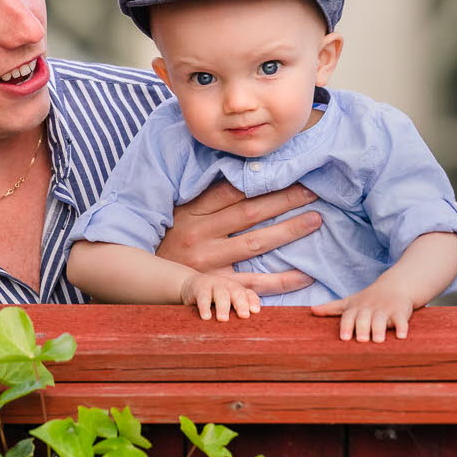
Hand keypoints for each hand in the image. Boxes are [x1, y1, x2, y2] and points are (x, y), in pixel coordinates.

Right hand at [158, 179, 319, 292]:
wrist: (141, 274)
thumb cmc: (167, 237)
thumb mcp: (179, 210)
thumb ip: (207, 194)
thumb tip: (241, 170)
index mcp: (193, 211)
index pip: (232, 190)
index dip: (262, 179)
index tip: (288, 169)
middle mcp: (201, 235)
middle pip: (250, 213)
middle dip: (284, 200)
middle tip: (313, 190)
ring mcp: (209, 263)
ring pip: (255, 244)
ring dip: (288, 231)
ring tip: (315, 220)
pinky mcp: (216, 287)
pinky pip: (254, 284)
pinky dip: (282, 280)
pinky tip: (307, 275)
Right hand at [180, 270, 261, 322]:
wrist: (191, 285)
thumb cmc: (214, 299)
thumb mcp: (227, 303)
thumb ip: (236, 313)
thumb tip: (245, 337)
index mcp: (238, 290)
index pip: (249, 294)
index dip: (253, 301)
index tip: (255, 311)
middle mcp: (229, 286)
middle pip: (237, 293)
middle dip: (241, 304)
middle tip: (244, 315)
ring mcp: (215, 285)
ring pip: (221, 295)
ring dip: (223, 306)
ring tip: (223, 319)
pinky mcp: (200, 288)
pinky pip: (203, 297)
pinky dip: (204, 307)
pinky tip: (206, 317)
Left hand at [310, 284, 414, 342]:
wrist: (395, 286)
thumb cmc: (368, 299)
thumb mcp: (350, 302)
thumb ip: (332, 308)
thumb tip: (311, 310)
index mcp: (357, 308)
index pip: (349, 316)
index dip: (346, 326)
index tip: (344, 338)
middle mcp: (370, 309)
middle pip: (365, 318)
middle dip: (363, 328)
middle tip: (361, 339)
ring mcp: (385, 310)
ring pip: (381, 319)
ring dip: (380, 329)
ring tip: (378, 340)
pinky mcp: (400, 312)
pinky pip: (401, 320)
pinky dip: (402, 327)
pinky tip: (401, 336)